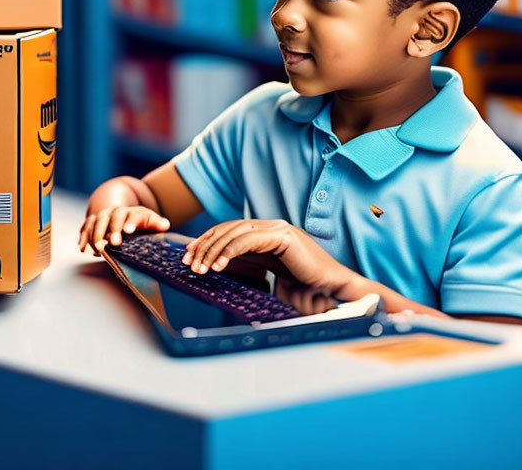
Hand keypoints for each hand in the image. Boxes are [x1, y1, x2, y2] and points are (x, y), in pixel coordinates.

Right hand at [78, 206, 170, 254]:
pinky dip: (83, 236)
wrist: (122, 213)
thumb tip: (165, 225)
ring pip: (97, 222)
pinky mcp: (93, 221)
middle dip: (112, 230)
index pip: (134, 215)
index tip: (129, 231)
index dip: (131, 222)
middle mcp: (117, 211)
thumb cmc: (139, 223)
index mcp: (134, 212)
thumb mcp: (150, 222)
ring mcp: (103, 215)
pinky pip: (86, 226)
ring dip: (95, 235)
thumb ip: (157, 224)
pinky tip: (82, 248)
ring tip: (96, 250)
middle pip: (114, 218)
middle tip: (113, 243)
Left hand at [182, 219, 358, 297]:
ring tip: (199, 268)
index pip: (230, 232)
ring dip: (212, 250)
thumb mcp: (267, 279)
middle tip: (188, 262)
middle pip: (228, 230)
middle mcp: (271, 228)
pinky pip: (248, 240)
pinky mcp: (283, 236)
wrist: (333, 294)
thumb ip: (248, 270)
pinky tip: (217, 266)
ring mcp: (278, 229)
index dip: (208, 242)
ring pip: (234, 233)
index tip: (190, 256)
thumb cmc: (306, 292)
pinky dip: (229, 252)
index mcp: (268, 236)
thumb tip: (221, 270)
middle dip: (204, 245)